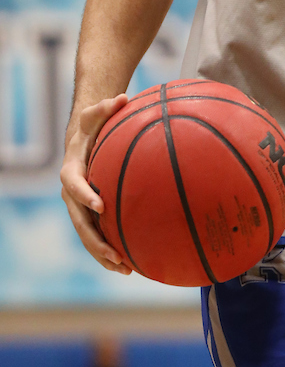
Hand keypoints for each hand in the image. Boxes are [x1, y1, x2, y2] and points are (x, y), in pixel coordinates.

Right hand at [60, 94, 131, 273]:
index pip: (74, 185)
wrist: (82, 141)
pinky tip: (130, 265)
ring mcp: (79, 207)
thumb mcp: (95, 115)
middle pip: (79, 221)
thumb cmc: (92, 127)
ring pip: (87, 235)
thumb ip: (106, 107)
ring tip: (125, 269)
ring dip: (104, 254)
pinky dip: (109, 251)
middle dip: (95, 240)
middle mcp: (71, 194)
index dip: (85, 195)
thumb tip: (123, 97)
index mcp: (71, 171)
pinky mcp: (89, 214)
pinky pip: (97, 236)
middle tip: (114, 253)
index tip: (101, 205)